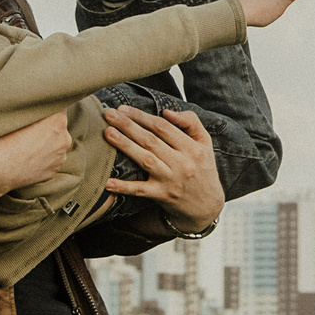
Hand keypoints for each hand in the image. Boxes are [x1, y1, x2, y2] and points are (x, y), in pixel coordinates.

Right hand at [0, 112, 68, 200]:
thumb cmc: (1, 138)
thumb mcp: (17, 112)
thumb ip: (34, 106)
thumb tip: (39, 103)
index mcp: (58, 119)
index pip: (58, 107)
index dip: (46, 108)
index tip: (35, 111)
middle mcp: (64, 138)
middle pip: (58, 126)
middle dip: (46, 127)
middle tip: (27, 130)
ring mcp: (60, 157)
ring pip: (54, 145)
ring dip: (45, 144)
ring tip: (25, 147)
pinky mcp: (53, 172)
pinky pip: (49, 161)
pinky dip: (41, 159)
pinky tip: (26, 159)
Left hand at [102, 106, 223, 232]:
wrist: (207, 205)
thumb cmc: (202, 168)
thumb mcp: (205, 142)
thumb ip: (190, 121)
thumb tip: (166, 112)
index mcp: (192, 148)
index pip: (163, 127)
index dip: (141, 116)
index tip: (123, 109)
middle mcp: (182, 163)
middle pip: (151, 140)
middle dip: (128, 125)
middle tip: (109, 115)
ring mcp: (171, 180)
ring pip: (145, 160)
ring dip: (125, 146)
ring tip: (107, 133)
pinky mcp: (162, 196)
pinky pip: (140, 191)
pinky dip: (124, 187)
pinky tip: (108, 182)